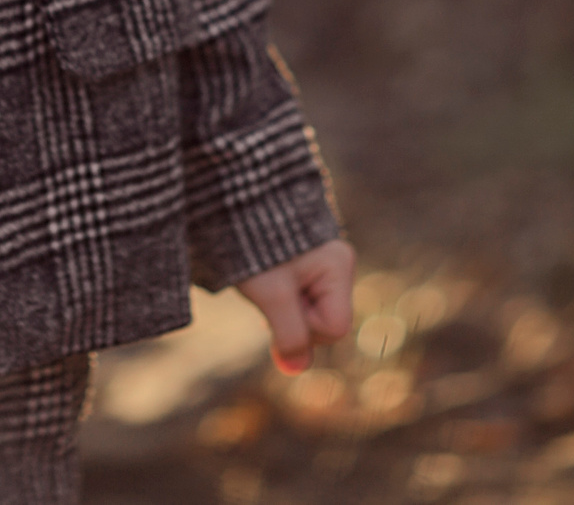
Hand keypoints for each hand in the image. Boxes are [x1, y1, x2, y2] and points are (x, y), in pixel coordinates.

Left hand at [235, 239, 355, 374]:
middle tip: (268, 292)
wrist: (234, 203)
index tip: (279, 303)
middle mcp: (337, 265)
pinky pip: (299, 301)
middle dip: (293, 319)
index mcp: (339, 266)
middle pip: (324, 323)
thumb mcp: (270, 292)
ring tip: (264, 283)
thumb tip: (295, 369)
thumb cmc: (255, 244)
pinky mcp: (305, 266)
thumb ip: (289, 334)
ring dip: (283, 310)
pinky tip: (265, 284)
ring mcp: (323, 266)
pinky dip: (279, 300)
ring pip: (309, 314)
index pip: (335, 328)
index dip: (306, 328)